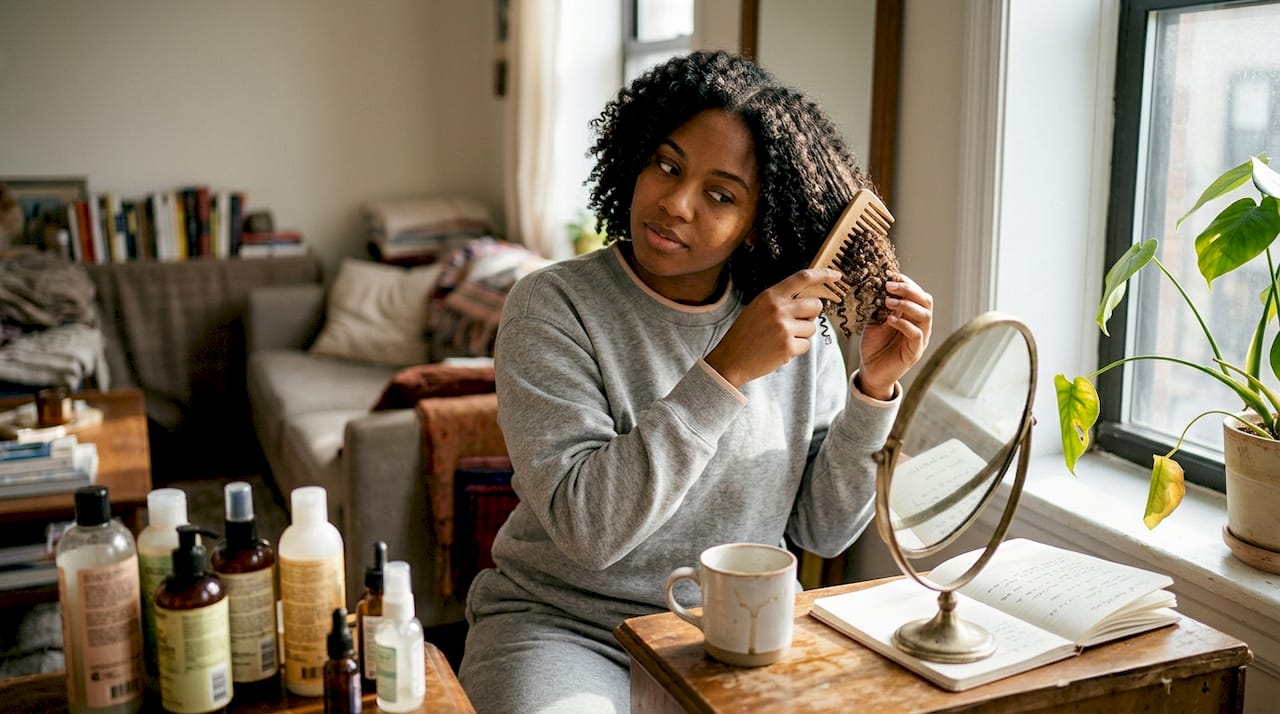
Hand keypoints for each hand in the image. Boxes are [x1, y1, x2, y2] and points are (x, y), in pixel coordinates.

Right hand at [705, 268, 841, 387]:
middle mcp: (779, 308)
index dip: (823, 275)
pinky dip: (796, 349)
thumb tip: (808, 301)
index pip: (803, 278)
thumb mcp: (758, 308)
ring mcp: (784, 328)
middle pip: (815, 306)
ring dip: (801, 335)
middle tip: (796, 324)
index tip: (837, 276)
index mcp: (770, 296)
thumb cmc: (745, 334)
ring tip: (780, 339)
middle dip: (811, 315)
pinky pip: (806, 345)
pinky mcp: (789, 346)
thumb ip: (780, 301)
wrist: (730, 359)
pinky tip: (779, 350)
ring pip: (812, 328)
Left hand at [857, 273, 932, 399]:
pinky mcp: (915, 352)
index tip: (891, 275)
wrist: (870, 371)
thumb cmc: (874, 345)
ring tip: (888, 301)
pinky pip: (916, 335)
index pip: (917, 293)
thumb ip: (881, 306)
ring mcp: (920, 338)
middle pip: (925, 301)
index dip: (906, 282)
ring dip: (906, 305)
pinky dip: (904, 324)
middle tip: (890, 285)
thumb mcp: (875, 320)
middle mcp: (920, 325)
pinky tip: (890, 319)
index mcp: (912, 315)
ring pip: (924, 316)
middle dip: (909, 290)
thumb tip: (882, 286)